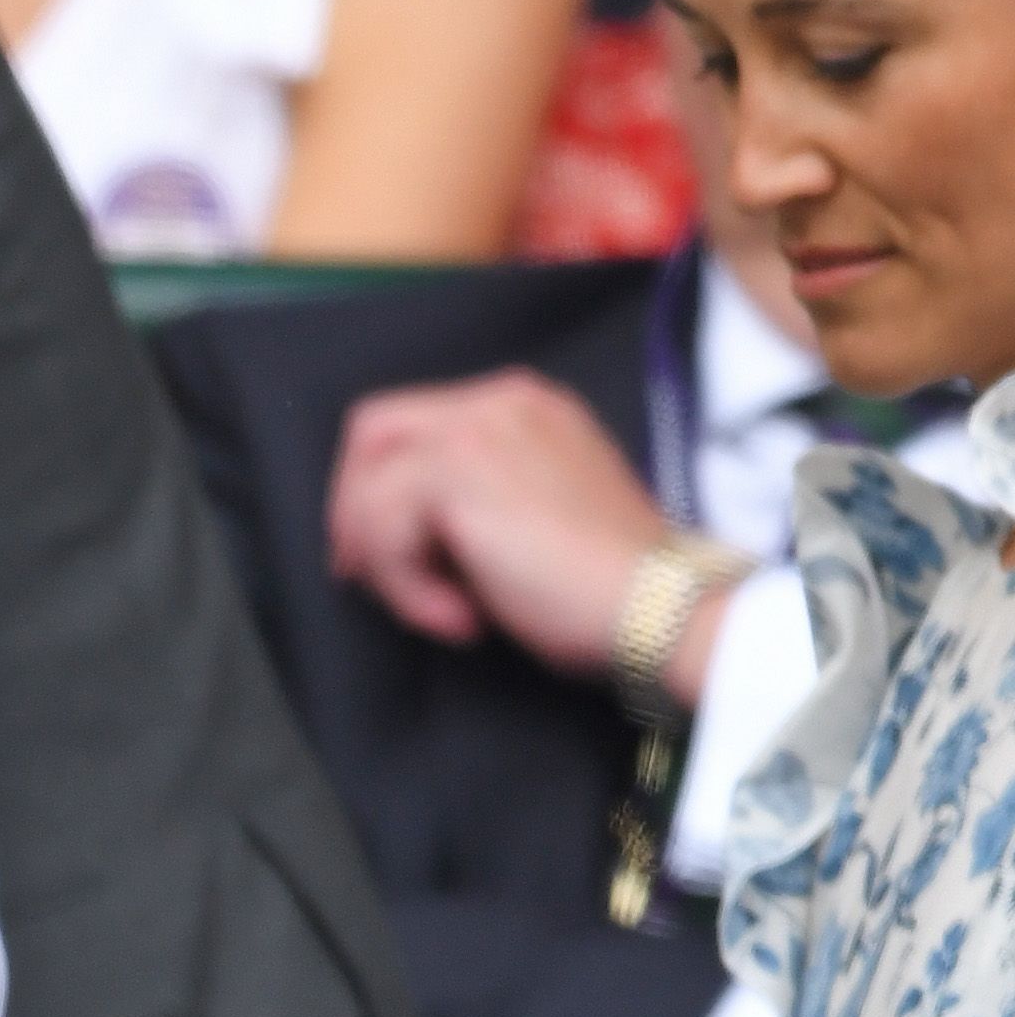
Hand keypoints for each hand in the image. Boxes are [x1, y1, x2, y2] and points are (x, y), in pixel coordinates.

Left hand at [325, 371, 684, 688]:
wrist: (660, 605)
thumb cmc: (605, 582)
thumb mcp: (527, 516)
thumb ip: (466, 499)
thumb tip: (382, 530)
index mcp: (520, 406)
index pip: (406, 425)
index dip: (375, 489)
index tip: (377, 554)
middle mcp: (497, 401)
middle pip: (371, 434)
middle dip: (357, 511)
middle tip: (370, 578)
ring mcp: (476, 430)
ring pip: (369, 492)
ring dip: (391, 567)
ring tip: (451, 610)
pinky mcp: (457, 474)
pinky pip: (380, 531)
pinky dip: (406, 588)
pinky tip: (463, 615)